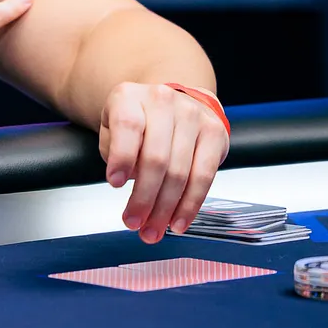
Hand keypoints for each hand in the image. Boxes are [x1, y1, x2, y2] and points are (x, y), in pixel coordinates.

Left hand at [99, 82, 227, 243]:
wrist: (172, 103)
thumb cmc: (137, 122)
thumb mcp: (112, 128)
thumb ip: (114, 150)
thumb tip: (129, 181)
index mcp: (130, 97)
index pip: (128, 125)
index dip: (122, 157)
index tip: (115, 184)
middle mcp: (163, 101)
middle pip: (156, 157)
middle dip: (144, 198)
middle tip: (133, 223)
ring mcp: (192, 115)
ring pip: (180, 172)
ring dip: (165, 209)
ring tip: (152, 230)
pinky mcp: (215, 132)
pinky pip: (204, 176)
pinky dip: (190, 204)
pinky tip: (178, 221)